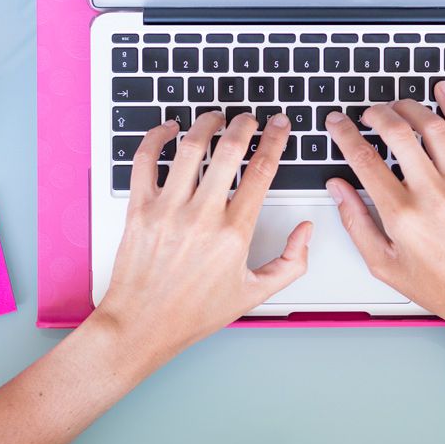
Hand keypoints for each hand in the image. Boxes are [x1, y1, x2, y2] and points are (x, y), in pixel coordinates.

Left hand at [93, 111, 310, 363]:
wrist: (142, 325)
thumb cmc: (193, 312)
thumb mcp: (254, 293)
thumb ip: (291, 262)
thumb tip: (306, 231)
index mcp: (233, 233)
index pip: (261, 171)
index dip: (275, 140)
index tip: (279, 126)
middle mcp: (201, 216)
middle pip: (229, 150)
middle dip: (244, 125)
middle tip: (250, 119)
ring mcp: (167, 209)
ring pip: (190, 147)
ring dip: (207, 124)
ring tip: (215, 118)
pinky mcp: (139, 209)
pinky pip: (145, 160)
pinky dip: (157, 137)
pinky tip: (169, 130)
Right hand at [324, 82, 444, 334]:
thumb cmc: (441, 287)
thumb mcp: (384, 265)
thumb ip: (356, 222)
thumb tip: (338, 188)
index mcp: (401, 214)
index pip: (364, 159)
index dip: (345, 134)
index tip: (337, 123)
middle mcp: (432, 193)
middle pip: (398, 133)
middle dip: (376, 113)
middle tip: (367, 112)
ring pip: (434, 126)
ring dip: (411, 107)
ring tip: (397, 104)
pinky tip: (444, 93)